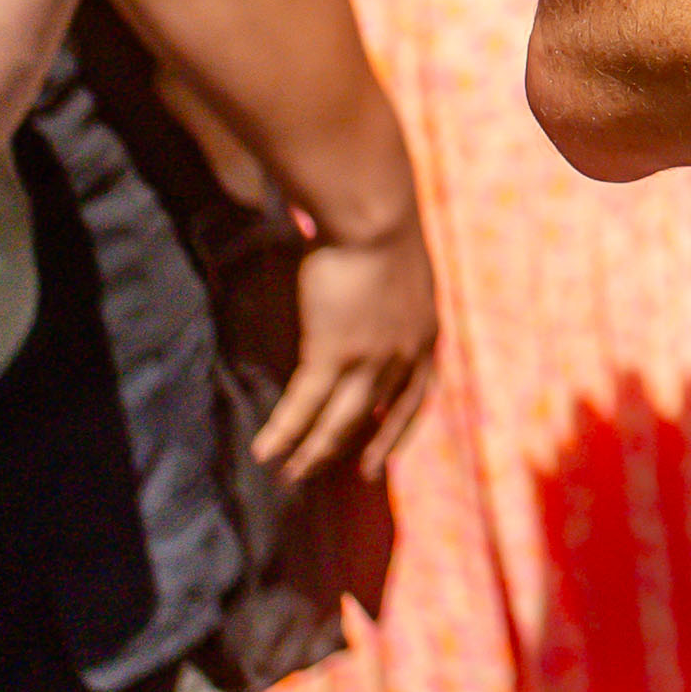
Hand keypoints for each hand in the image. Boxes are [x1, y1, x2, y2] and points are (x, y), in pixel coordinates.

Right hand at [250, 221, 437, 483]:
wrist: (375, 215)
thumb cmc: (383, 232)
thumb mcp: (402, 279)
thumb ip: (391, 309)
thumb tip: (368, 318)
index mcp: (426, 336)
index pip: (416, 399)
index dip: (395, 433)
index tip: (377, 463)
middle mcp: (404, 355)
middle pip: (372, 417)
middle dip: (342, 449)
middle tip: (315, 474)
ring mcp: (370, 359)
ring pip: (338, 421)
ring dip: (310, 452)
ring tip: (287, 476)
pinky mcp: (333, 352)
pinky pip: (304, 406)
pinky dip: (284, 432)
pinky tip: (264, 451)